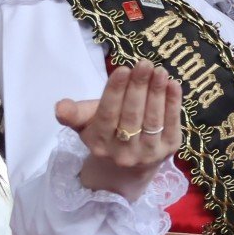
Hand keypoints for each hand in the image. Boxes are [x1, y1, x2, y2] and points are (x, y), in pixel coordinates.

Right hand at [59, 61, 182, 201]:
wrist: (126, 170)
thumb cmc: (105, 134)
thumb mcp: (85, 124)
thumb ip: (73, 114)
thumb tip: (60, 107)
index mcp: (99, 143)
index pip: (107, 115)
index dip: (115, 92)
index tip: (123, 69)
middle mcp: (123, 153)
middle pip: (132, 116)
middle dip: (139, 88)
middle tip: (144, 64)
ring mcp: (148, 154)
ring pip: (153, 120)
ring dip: (158, 93)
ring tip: (159, 71)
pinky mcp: (168, 151)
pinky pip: (172, 125)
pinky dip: (174, 104)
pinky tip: (173, 85)